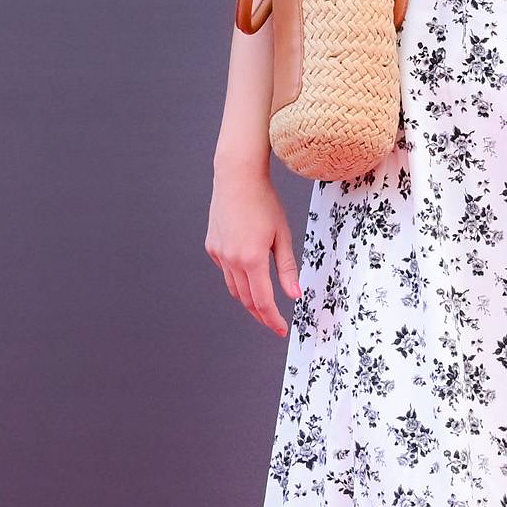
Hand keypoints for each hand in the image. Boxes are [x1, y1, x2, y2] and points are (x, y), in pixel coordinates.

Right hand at [206, 157, 298, 335]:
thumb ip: (287, 268)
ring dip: (249, 298)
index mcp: (252, 259)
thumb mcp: (283, 235)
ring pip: (234, 288)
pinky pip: (226, 270)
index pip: (263, 301)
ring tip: (263, 302)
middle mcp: (232, 260)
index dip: (272, 319)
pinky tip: (248, 268)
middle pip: (246, 299)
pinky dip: (238, 276)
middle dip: (261, 314)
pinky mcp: (212, 247)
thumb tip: (294, 295)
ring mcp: (219, 254)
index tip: (280, 328)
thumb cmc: (264, 202)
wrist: (237, 178)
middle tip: (273, 322)